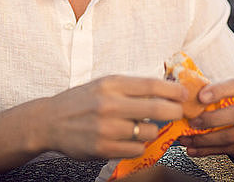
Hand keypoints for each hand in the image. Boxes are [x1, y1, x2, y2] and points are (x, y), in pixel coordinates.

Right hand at [27, 75, 187, 159]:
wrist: (49, 121)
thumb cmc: (81, 101)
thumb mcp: (104, 84)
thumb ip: (131, 87)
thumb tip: (165, 89)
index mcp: (111, 84)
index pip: (152, 85)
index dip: (173, 90)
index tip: (184, 94)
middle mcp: (109, 104)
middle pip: (157, 109)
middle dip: (174, 112)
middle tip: (177, 113)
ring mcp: (106, 128)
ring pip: (149, 132)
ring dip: (153, 131)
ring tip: (142, 128)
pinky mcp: (103, 148)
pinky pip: (137, 149)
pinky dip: (139, 145)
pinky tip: (130, 139)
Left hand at [178, 79, 233, 157]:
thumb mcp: (228, 92)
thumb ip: (210, 91)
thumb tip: (184, 91)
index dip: (218, 90)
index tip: (200, 96)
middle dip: (211, 119)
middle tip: (192, 122)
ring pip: (230, 136)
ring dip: (204, 139)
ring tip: (186, 138)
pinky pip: (227, 150)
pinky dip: (207, 150)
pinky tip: (193, 148)